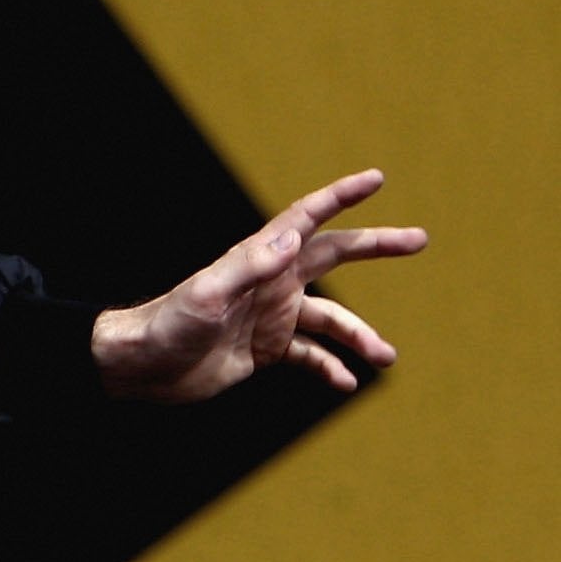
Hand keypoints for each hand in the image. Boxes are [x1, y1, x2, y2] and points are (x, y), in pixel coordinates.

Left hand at [90, 169, 425, 402]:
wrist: (140, 367)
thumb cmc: (167, 324)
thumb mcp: (207, 295)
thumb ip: (248, 267)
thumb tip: (292, 237)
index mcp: (258, 260)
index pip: (306, 218)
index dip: (340, 197)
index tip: (376, 179)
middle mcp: (271, 283)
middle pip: (334, 256)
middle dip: (376, 247)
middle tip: (419, 239)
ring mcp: (270, 316)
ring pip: (331, 320)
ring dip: (360, 336)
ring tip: (385, 357)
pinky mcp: (264, 349)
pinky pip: (310, 355)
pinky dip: (330, 367)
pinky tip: (346, 382)